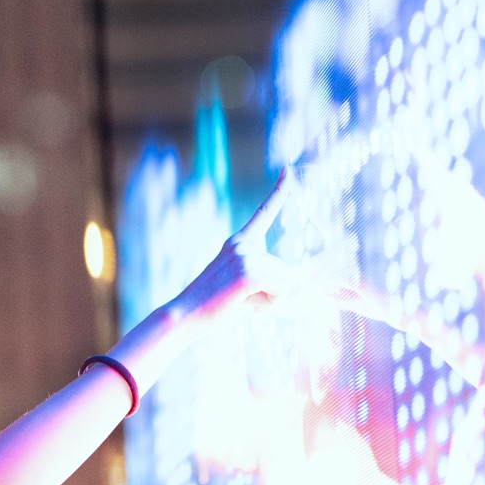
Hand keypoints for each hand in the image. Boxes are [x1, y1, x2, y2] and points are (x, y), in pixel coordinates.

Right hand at [176, 170, 296, 328]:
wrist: (184, 315)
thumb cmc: (212, 306)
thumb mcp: (240, 286)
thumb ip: (266, 280)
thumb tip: (300, 286)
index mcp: (239, 242)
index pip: (264, 212)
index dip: (280, 190)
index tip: (287, 168)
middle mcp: (243, 244)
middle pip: (287, 270)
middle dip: (274, 292)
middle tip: (242, 299)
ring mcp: (245, 256)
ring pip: (286, 283)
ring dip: (271, 300)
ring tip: (239, 302)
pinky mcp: (249, 272)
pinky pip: (282, 291)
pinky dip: (271, 304)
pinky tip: (245, 304)